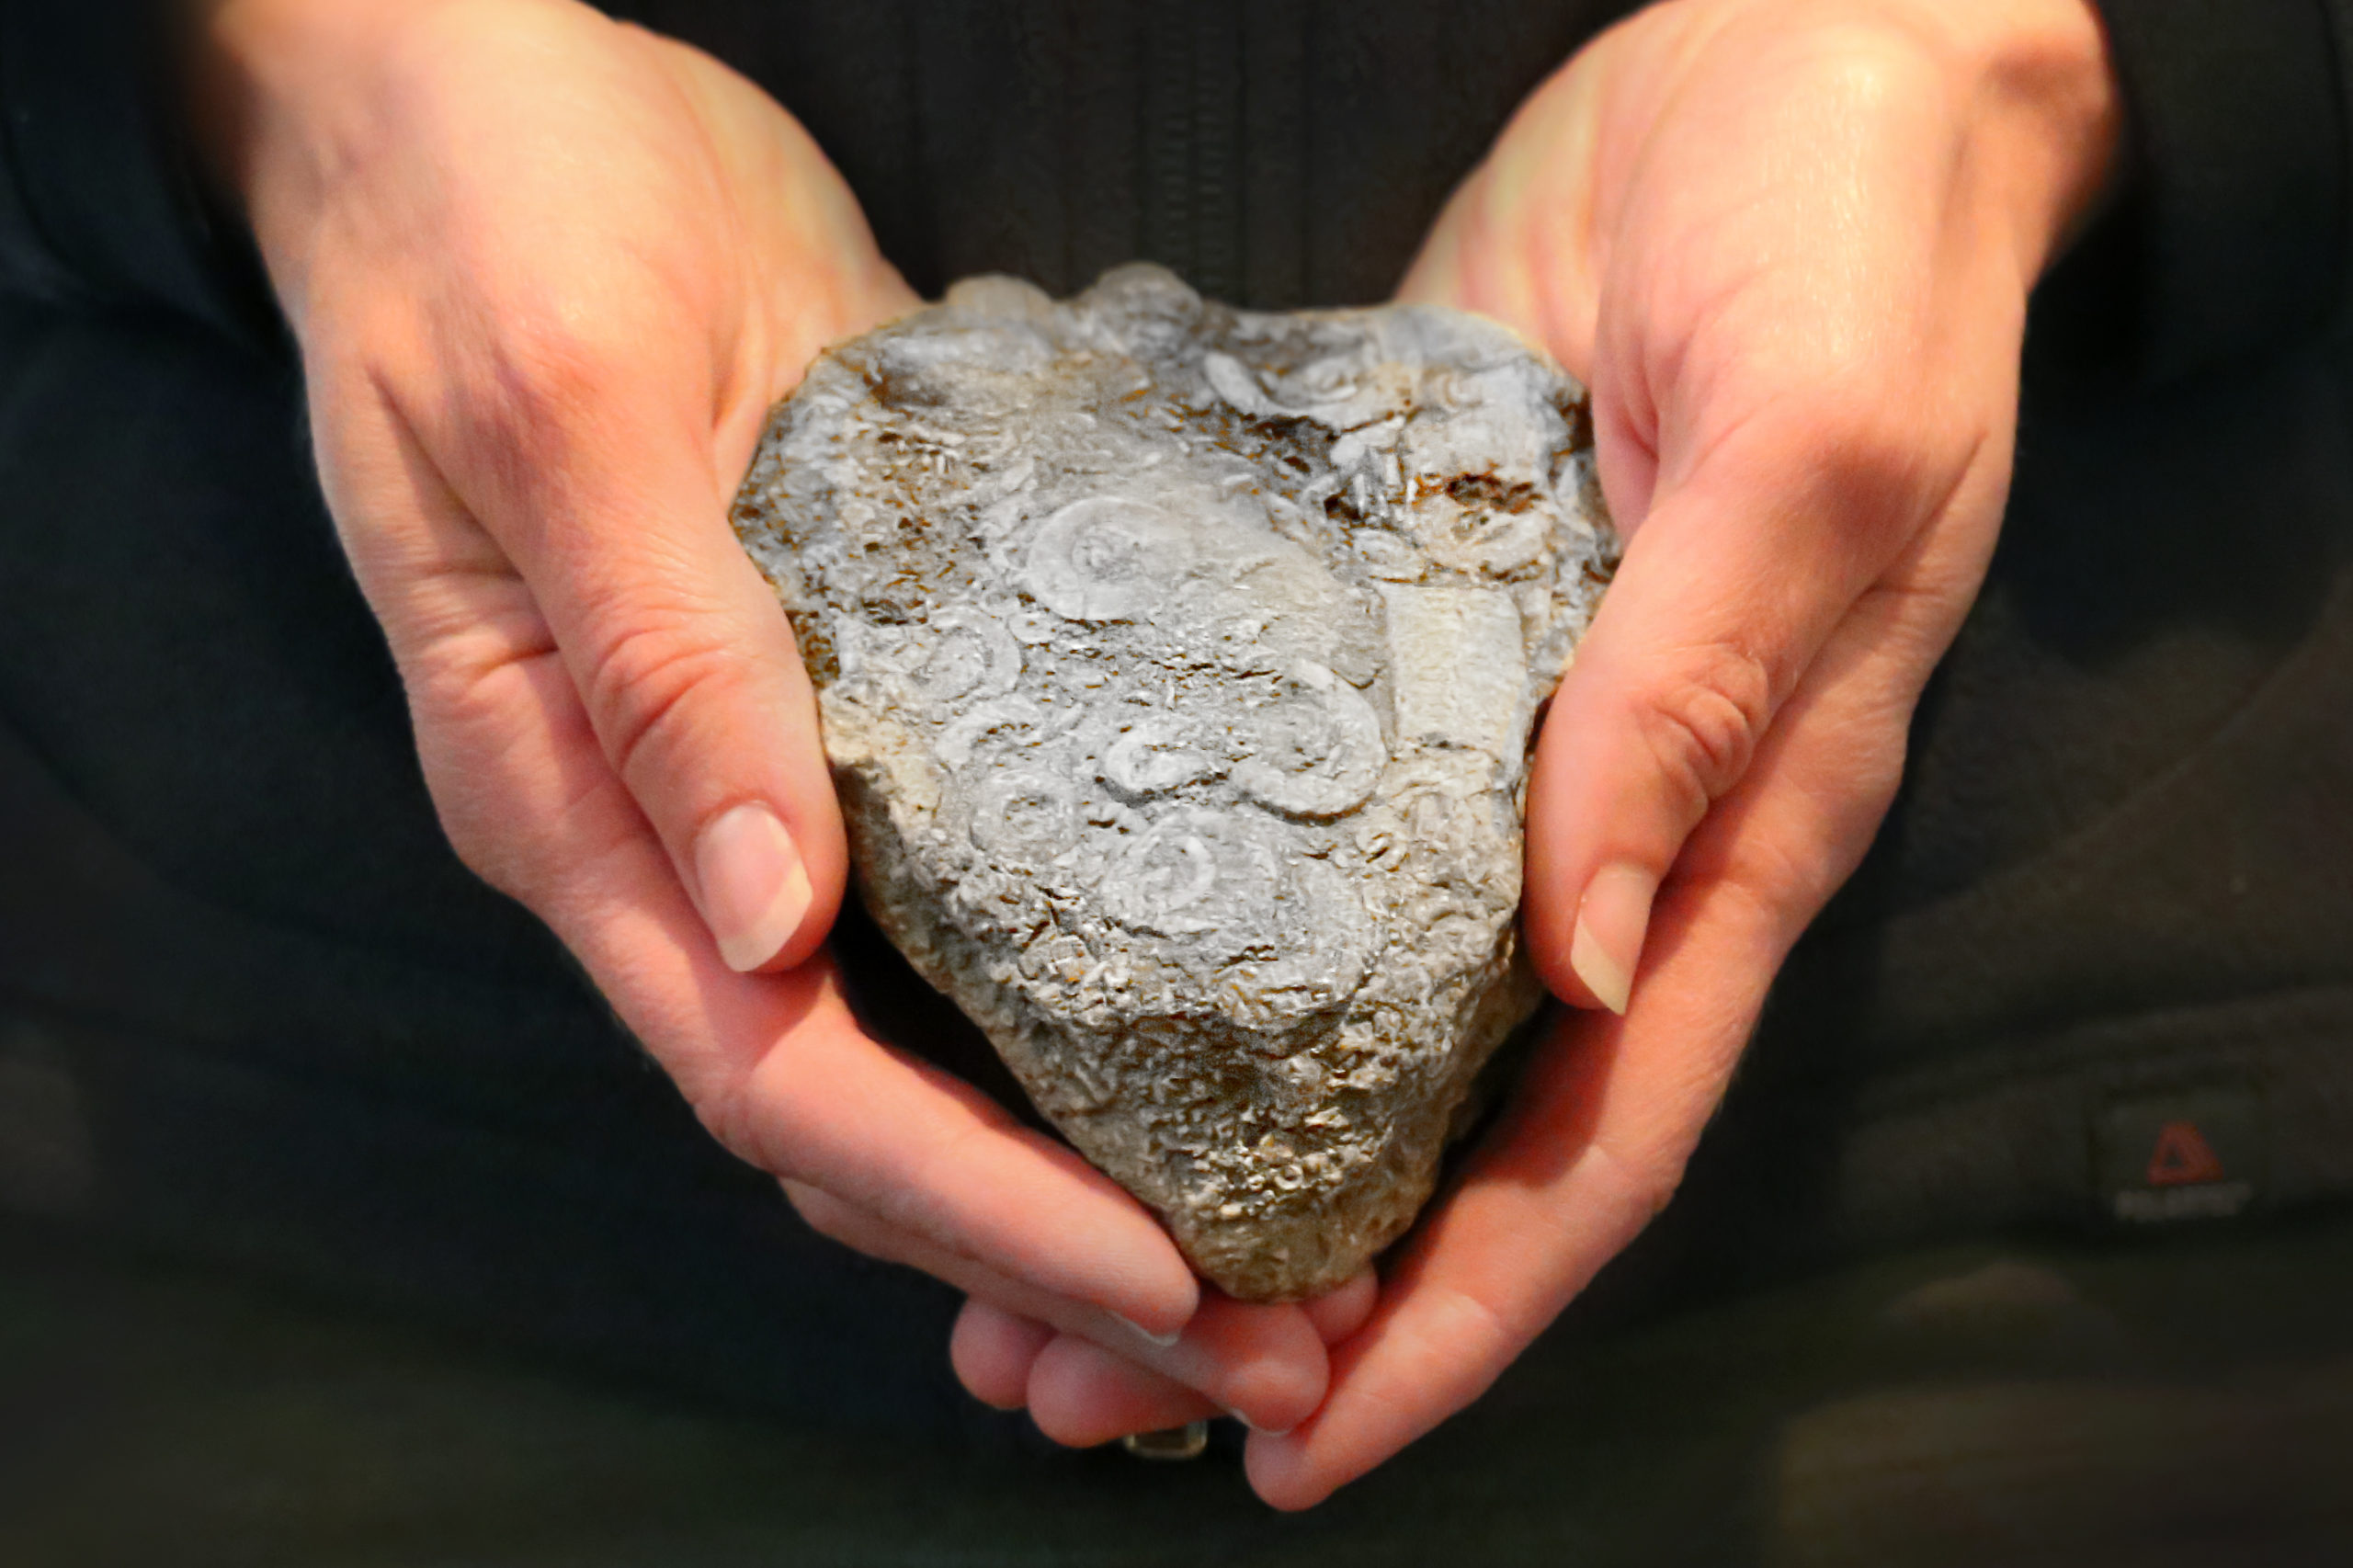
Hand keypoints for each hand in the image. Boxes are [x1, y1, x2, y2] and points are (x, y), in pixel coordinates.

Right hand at [198, 0, 1335, 1432]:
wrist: (487, 99)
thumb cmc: (489, 219)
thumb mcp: (565, 413)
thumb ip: (660, 669)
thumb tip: (762, 920)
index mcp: (568, 801)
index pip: (778, 1076)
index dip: (971, 1204)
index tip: (1158, 1281)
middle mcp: (666, 830)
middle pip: (867, 1112)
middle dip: (1062, 1242)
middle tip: (1280, 1322)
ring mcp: (764, 772)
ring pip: (930, 1033)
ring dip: (1093, 1149)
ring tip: (1288, 1221)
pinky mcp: (859, 690)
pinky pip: (979, 887)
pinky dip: (1091, 984)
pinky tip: (1234, 1009)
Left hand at [963, 0, 2120, 1501]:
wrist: (1795, 63)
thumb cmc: (1844, 234)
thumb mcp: (1808, 447)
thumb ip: (1703, 694)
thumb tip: (1588, 953)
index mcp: (1738, 827)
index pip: (1596, 1144)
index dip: (1462, 1319)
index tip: (1307, 1444)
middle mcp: (1614, 829)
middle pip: (1445, 1134)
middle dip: (1284, 1294)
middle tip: (1084, 1395)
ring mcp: (1501, 750)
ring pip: (1347, 1021)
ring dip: (1193, 1160)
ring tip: (1010, 1269)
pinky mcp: (1400, 649)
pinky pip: (1288, 846)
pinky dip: (1182, 960)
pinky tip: (1047, 1010)